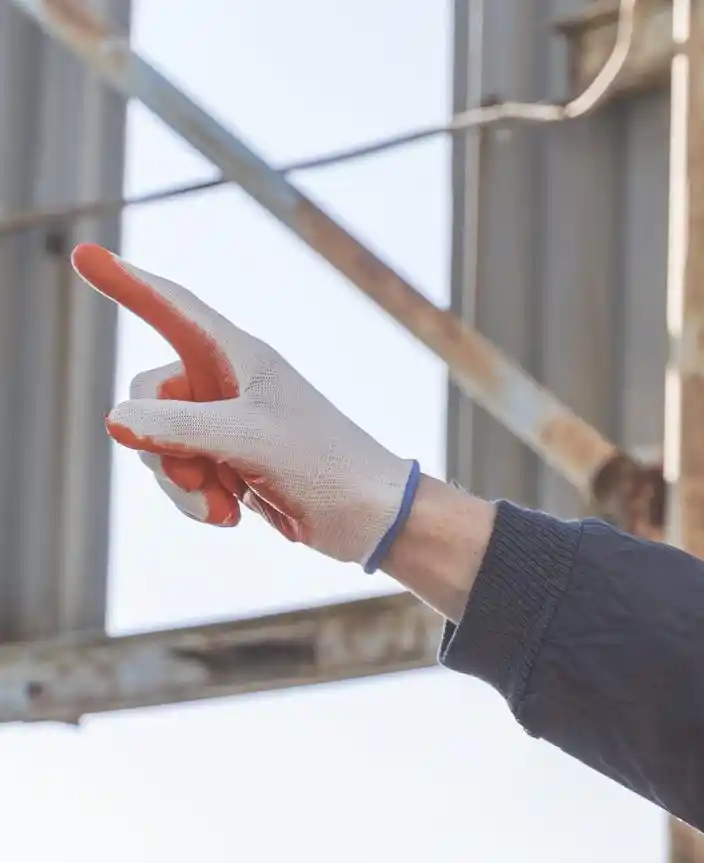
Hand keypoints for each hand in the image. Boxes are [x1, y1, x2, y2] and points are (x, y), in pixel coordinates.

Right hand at [72, 244, 420, 565]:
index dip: (127, 282)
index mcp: (239, 357)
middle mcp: (228, 383)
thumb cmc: (326, 465)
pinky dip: (196, 498)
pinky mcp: (229, 462)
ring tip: (223, 504)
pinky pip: (181, 474)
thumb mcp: (247, 440)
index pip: (172, 308)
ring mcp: (225, 424)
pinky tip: (230, 516)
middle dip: (161, 444)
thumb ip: (178, 427)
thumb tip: (116, 420)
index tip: (84, 253)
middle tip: (201, 474)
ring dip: (181, 481)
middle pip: (148, 396)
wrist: (372, 521)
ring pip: (158, 444)